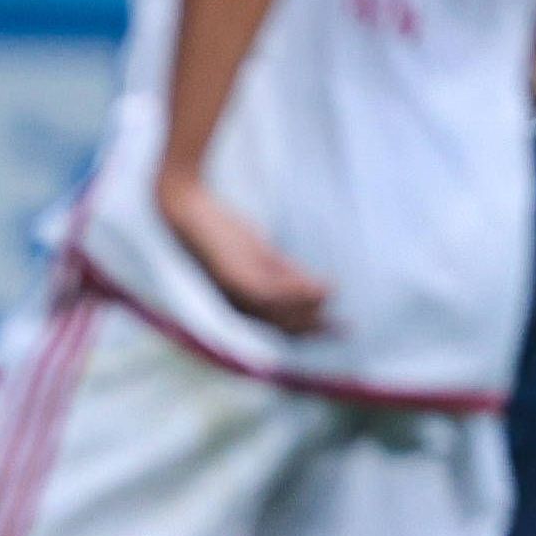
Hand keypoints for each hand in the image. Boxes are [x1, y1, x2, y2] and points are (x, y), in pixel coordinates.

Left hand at [153, 169, 327, 336]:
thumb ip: (288, 272)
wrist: (186, 206)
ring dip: (310, 307)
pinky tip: (320, 284)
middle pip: (283, 327)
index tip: (343, 329)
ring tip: (333, 291)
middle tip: (349, 329)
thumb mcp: (262, 254)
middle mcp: (237, 306)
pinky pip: (271, 294)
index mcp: (243, 303)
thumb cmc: (222, 228)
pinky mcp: (233, 278)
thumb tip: (324, 290)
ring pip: (280, 313)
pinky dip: (297, 291)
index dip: (313, 330)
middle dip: (316, 329)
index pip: (282, 327)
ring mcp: (234, 295)